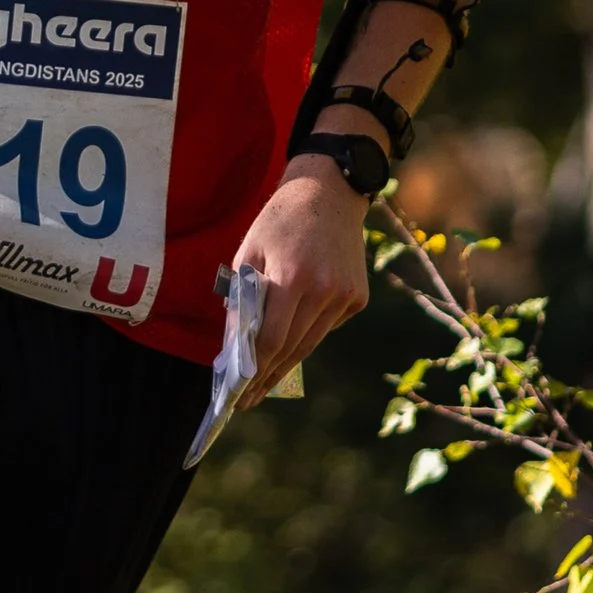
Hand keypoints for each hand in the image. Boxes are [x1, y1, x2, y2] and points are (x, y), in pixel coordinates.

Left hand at [231, 162, 371, 396]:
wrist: (329, 191)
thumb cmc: (280, 220)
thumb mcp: (249, 252)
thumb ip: (242, 298)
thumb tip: (234, 346)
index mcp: (293, 276)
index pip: (271, 338)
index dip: (254, 368)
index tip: (240, 391)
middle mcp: (324, 290)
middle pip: (293, 347)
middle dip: (268, 377)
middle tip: (249, 401)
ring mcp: (346, 295)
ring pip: (311, 342)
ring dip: (287, 364)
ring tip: (265, 384)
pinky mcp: (358, 297)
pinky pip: (326, 326)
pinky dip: (307, 333)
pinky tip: (291, 337)